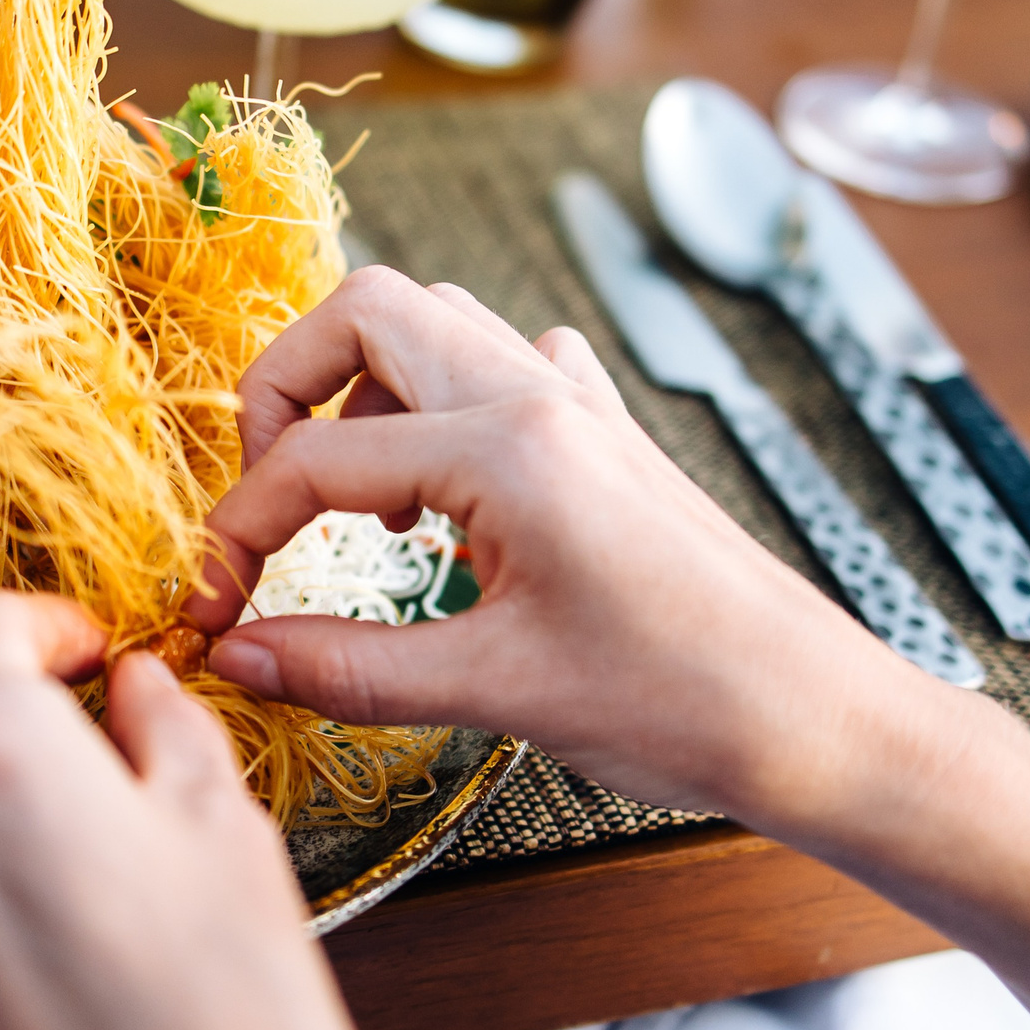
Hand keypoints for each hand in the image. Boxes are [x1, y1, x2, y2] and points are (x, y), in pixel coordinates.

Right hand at [192, 267, 1029, 839]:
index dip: (242, 531)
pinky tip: (442, 493)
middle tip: (266, 494)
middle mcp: (542, 397)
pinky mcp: (607, 440)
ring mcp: (581, 407)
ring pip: (437, 326)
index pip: (318, 458)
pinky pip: (507, 367)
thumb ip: (348, 667)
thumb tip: (238, 654)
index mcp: (509, 447)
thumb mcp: (497, 692)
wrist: (815, 717)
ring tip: (345, 500)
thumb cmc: (684, 701)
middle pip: (367, 312)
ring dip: (362, 389)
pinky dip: (442, 406)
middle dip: (286, 388)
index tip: (214, 603)